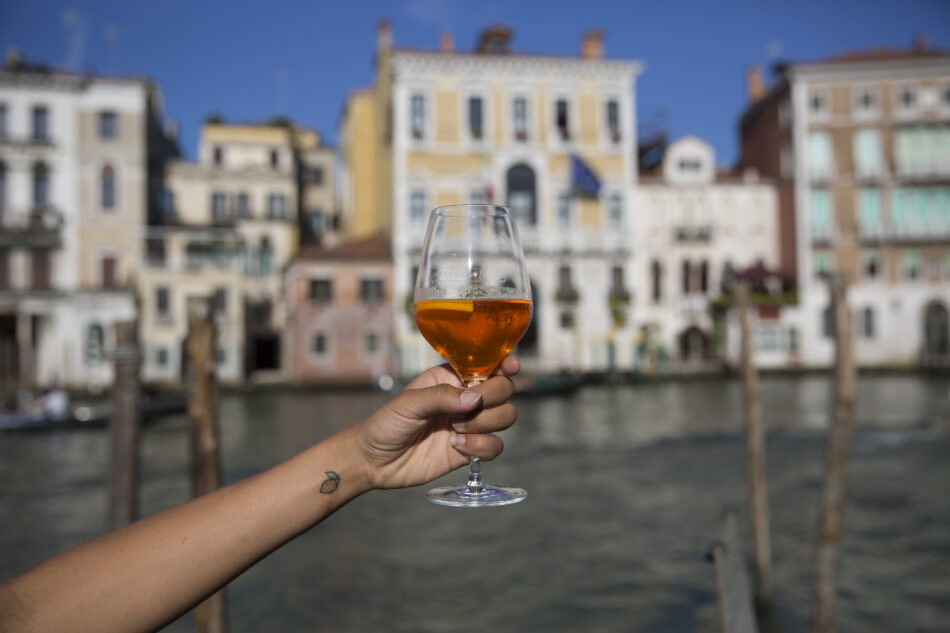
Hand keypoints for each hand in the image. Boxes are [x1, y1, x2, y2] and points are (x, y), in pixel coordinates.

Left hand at [352, 356, 520, 488]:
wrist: (375, 461)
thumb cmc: (387, 423)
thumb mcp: (409, 403)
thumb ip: (442, 396)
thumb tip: (474, 398)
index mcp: (452, 377)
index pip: (488, 364)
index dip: (504, 363)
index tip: (510, 367)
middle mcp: (466, 398)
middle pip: (504, 390)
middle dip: (492, 398)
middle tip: (466, 410)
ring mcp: (470, 424)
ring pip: (506, 416)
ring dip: (486, 423)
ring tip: (456, 430)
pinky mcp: (471, 449)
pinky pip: (496, 446)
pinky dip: (482, 447)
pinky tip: (457, 447)